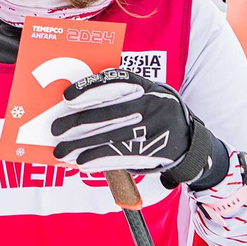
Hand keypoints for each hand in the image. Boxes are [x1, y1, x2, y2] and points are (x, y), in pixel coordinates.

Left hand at [44, 68, 227, 189]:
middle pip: (107, 114)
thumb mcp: (148, 94)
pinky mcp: (152, 152)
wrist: (190, 142)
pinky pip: (121, 156)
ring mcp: (153, 130)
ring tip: (62, 152)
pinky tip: (82, 162)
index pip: (115, 83)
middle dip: (77, 123)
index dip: (89, 89)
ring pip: (110, 138)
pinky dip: (99, 160)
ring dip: (82, 146)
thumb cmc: (159, 113)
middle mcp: (151, 106)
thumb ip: (121, 95)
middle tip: (56, 129)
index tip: (67, 98)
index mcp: (147, 87)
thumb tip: (79, 104)